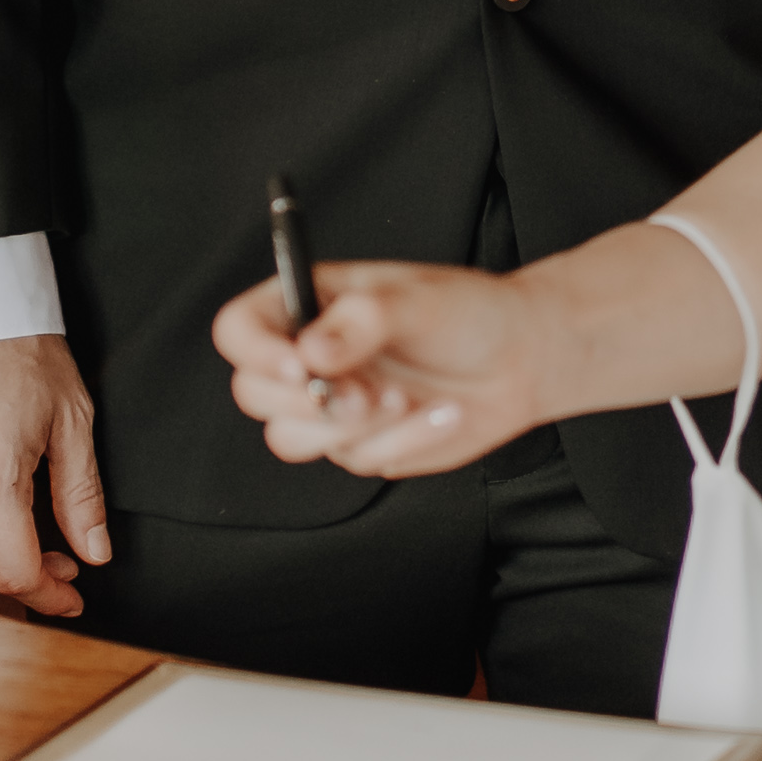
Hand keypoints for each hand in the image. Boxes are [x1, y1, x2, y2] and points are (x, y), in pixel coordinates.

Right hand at [213, 260, 549, 476]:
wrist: (520, 361)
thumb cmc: (469, 314)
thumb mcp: (417, 301)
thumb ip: (361, 321)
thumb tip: (309, 351)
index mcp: (310, 304)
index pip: (241, 327)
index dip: (255, 350)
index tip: (299, 365)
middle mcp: (308, 356)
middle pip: (251, 392)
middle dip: (307, 400)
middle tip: (363, 393)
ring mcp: (329, 405)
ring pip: (290, 438)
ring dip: (349, 427)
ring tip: (404, 398)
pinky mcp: (358, 444)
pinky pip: (353, 460)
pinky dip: (400, 441)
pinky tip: (438, 413)